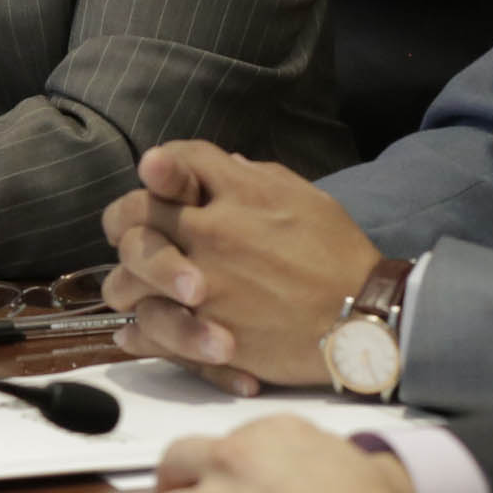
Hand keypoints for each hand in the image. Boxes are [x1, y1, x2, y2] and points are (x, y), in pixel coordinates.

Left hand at [100, 140, 380, 389]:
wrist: (367, 324)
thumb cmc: (340, 258)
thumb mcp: (306, 199)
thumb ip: (256, 178)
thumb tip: (224, 162)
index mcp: (240, 194)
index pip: (176, 160)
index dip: (160, 166)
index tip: (154, 173)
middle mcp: (211, 233)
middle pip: (131, 215)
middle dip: (125, 222)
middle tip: (133, 236)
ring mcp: (201, 285)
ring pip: (124, 278)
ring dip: (127, 282)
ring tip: (138, 290)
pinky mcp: (201, 333)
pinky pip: (145, 330)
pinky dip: (136, 332)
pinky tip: (135, 331)